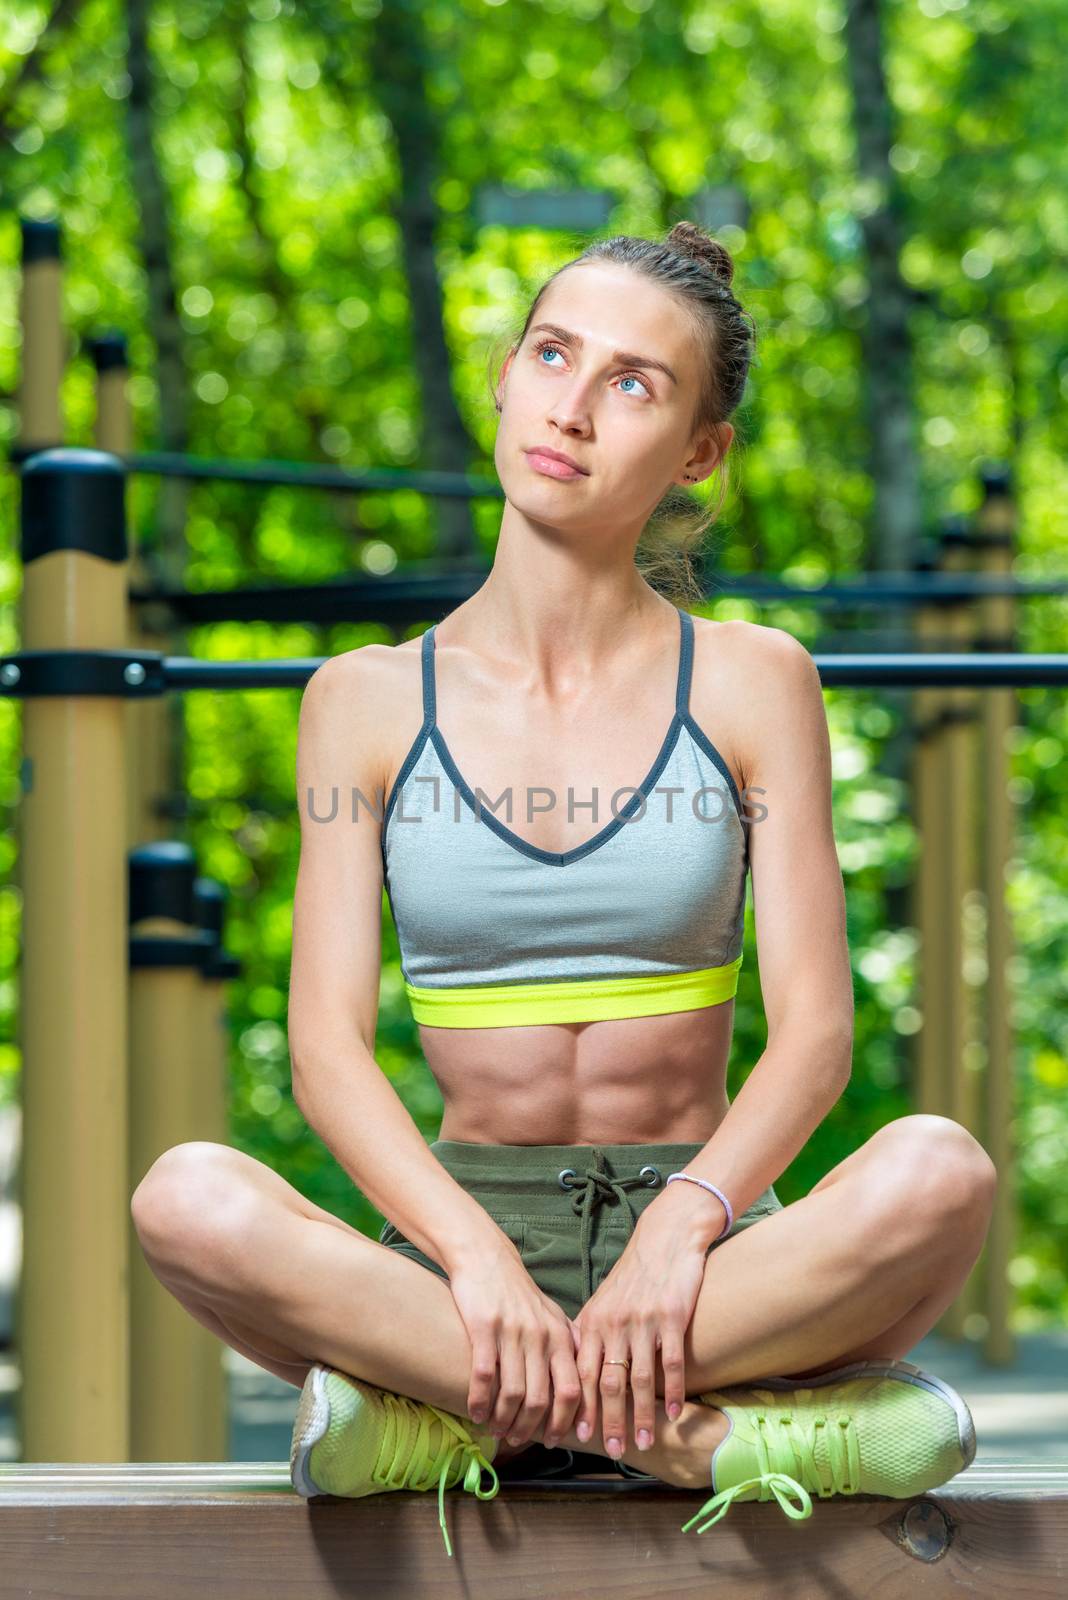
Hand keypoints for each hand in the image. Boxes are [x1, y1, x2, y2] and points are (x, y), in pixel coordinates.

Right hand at [448, 1236, 582, 1448]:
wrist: (486, 1258)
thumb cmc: (518, 1292)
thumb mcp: (551, 1313)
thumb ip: (566, 1344)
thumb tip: (583, 1378)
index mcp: (560, 1336)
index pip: (572, 1390)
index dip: (564, 1421)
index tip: (554, 1441)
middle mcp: (540, 1337)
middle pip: (541, 1398)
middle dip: (530, 1427)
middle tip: (518, 1440)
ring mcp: (512, 1333)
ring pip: (512, 1393)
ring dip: (503, 1419)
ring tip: (496, 1430)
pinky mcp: (484, 1329)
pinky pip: (484, 1376)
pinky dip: (480, 1401)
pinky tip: (475, 1413)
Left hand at [572, 1208, 712, 1459]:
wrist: (664, 1239)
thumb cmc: (633, 1276)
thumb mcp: (603, 1302)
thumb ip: (589, 1336)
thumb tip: (574, 1375)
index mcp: (592, 1322)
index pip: (581, 1373)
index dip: (579, 1407)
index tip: (576, 1436)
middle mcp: (613, 1324)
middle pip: (608, 1382)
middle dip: (608, 1420)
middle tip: (611, 1450)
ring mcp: (642, 1321)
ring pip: (639, 1379)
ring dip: (642, 1415)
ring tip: (646, 1443)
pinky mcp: (671, 1316)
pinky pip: (671, 1362)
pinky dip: (672, 1391)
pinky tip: (674, 1414)